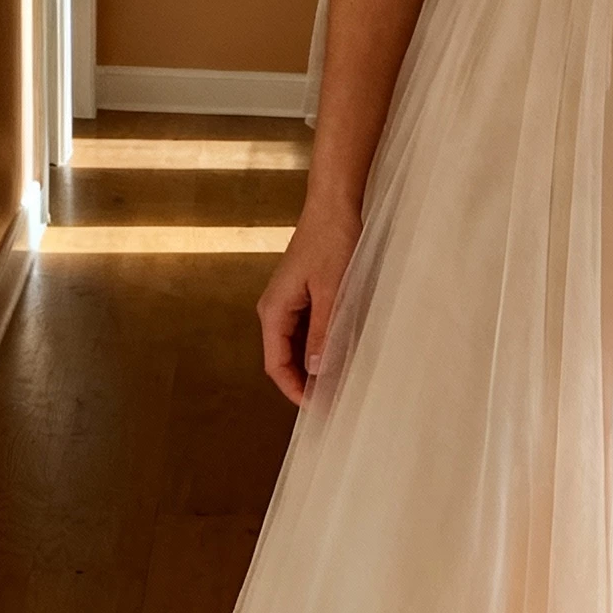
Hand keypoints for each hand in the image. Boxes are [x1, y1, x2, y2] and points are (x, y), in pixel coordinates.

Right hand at [256, 194, 362, 405]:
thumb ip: (324, 333)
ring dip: (312, 366)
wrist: (334, 205)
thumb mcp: (333, 292)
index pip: (276, 364)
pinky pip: (306, 330)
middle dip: (304, 382)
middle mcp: (274, 309)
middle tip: (332, 402)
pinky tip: (338, 353)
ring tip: (337, 383)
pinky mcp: (302, 294)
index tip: (318, 408)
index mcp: (274, 310)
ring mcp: (288, 301)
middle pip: (283, 359)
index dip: (295, 390)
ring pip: (295, 346)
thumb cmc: (332, 242)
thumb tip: (317, 371)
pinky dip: (319, 346)